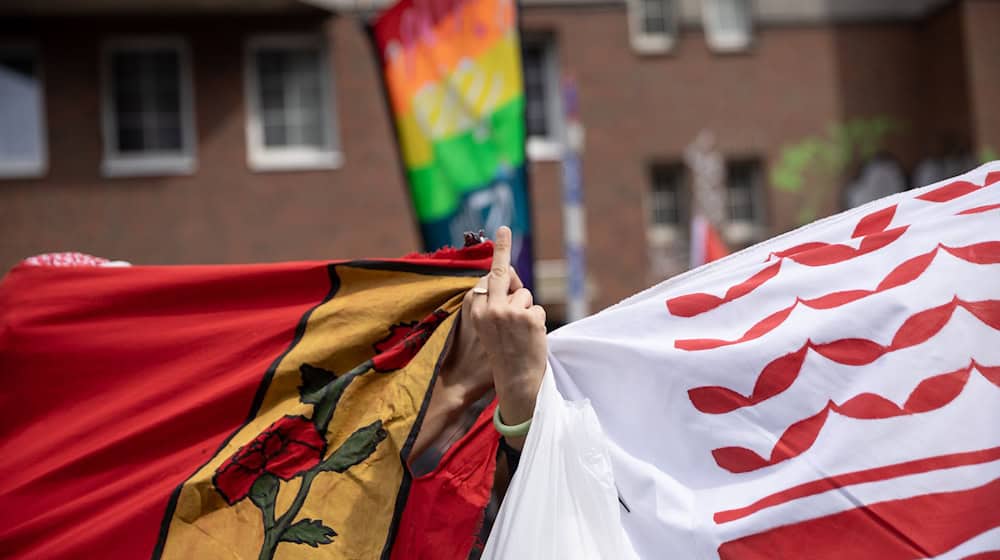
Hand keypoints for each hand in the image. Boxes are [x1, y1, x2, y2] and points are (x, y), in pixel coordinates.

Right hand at [469, 226, 546, 447]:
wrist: (515, 381)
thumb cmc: (504, 353)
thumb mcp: (493, 327)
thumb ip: (499, 301)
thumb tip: (511, 272)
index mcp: (477, 311)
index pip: (488, 280)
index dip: (497, 266)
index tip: (499, 235)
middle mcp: (490, 309)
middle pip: (501, 272)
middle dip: (502, 248)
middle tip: (504, 228)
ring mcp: (510, 312)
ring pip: (526, 296)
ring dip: (528, 312)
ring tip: (521, 334)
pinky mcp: (529, 317)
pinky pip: (538, 310)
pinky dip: (538, 323)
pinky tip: (531, 339)